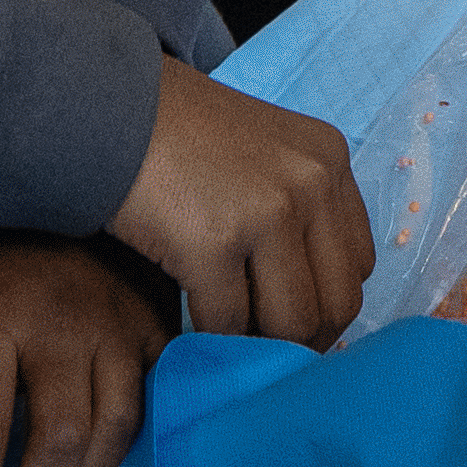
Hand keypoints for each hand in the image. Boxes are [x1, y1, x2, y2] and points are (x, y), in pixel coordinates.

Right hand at [108, 68, 373, 347]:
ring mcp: (266, 211)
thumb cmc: (176, 137)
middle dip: (300, 343)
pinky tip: (192, 332)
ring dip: (256, 346)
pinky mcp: (213, 241)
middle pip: (335, 302)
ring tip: (228, 345)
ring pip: (288, 323)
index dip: (326, 307)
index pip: (358, 264)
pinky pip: (228, 322)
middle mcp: (310, 183)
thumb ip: (297, 210)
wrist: (108, 109)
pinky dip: (209, 339)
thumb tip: (310, 301)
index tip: (293, 327)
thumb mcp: (263, 153)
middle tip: (264, 356)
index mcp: (328, 160)